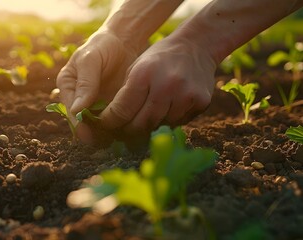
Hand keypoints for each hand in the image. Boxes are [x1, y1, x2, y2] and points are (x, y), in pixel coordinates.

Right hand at [56, 30, 139, 139]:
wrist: (124, 41)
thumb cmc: (102, 46)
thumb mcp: (90, 59)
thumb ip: (85, 82)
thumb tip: (76, 110)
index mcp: (68, 87)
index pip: (70, 111)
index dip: (78, 125)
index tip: (88, 135)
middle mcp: (79, 99)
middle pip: (83, 123)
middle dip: (92, 134)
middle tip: (104, 142)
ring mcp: (96, 104)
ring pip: (98, 126)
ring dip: (105, 134)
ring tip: (117, 140)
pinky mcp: (111, 107)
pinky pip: (113, 122)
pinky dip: (118, 128)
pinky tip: (126, 132)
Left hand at [100, 36, 216, 138]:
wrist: (196, 46)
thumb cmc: (159, 58)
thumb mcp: (136, 67)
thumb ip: (124, 93)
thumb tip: (111, 120)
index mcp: (144, 74)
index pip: (122, 110)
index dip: (111, 121)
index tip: (106, 125)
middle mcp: (165, 86)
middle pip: (141, 124)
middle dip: (129, 130)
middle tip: (122, 131)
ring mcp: (185, 95)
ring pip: (160, 125)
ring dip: (150, 126)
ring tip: (146, 118)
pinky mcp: (201, 102)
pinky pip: (178, 122)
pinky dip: (169, 120)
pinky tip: (167, 110)